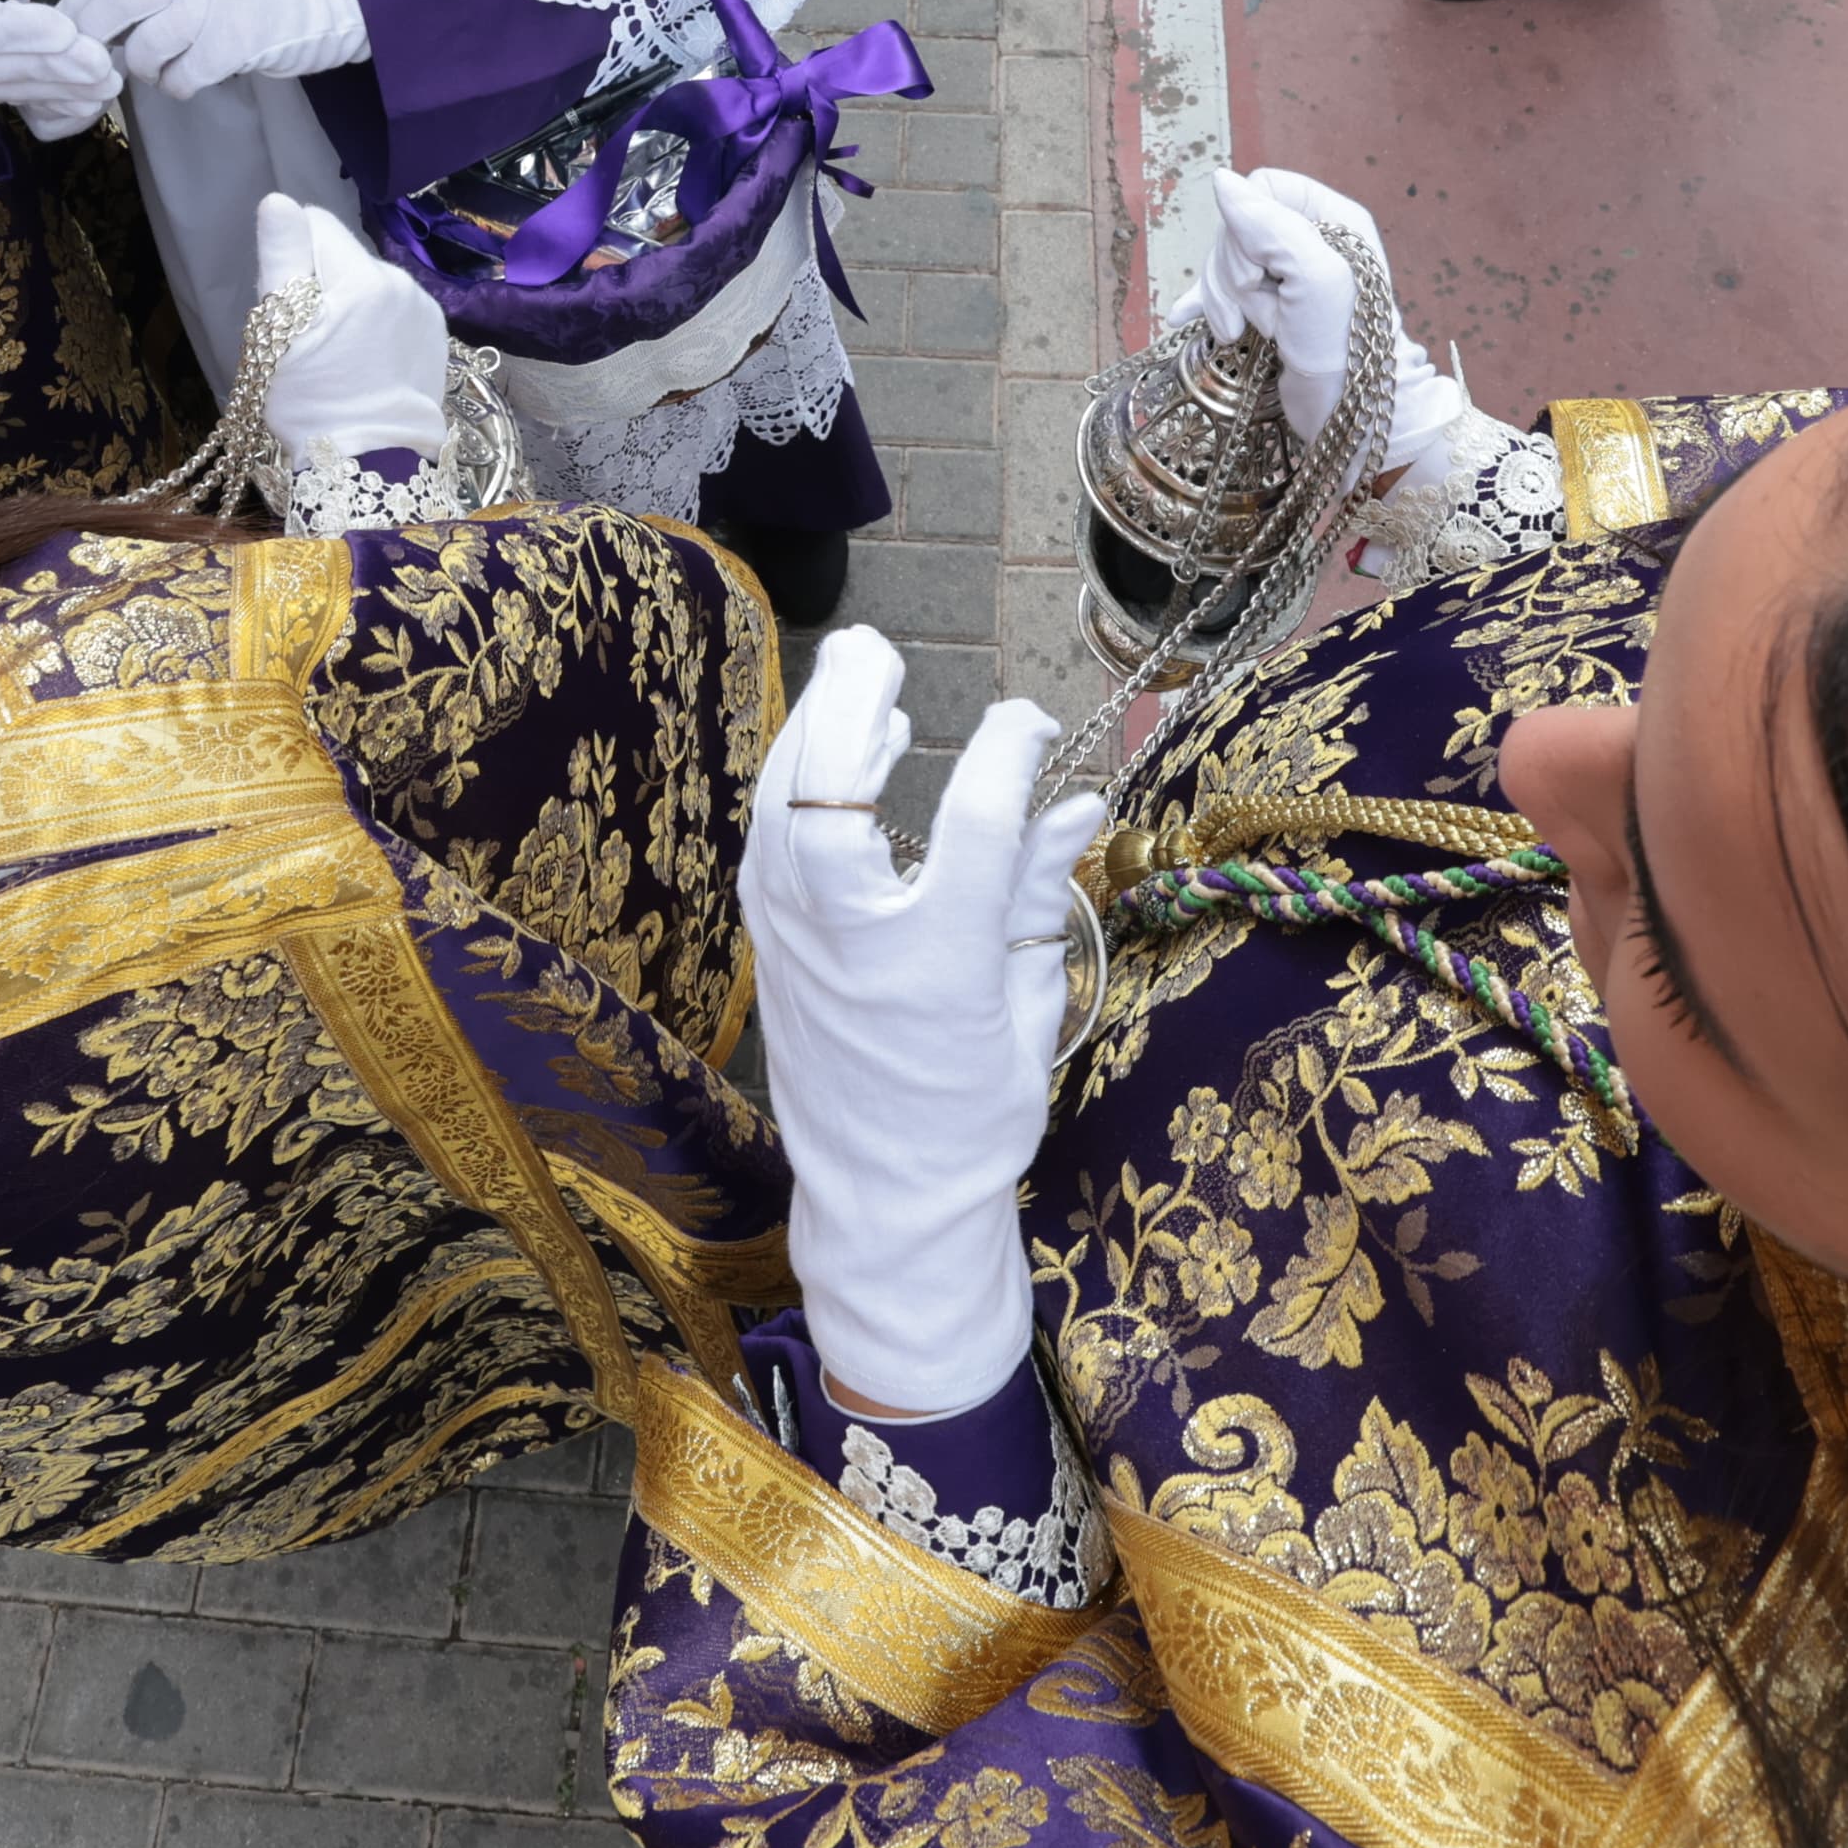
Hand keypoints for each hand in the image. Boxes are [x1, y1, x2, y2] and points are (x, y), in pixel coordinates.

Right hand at [0, 0, 121, 137]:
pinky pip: (6, 97)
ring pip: (10, 88)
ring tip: (106, 83)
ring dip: (61, 88)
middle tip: (104, 63)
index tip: (66, 29)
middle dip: (58, 67)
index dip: (23, 32)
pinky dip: (46, 99)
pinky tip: (84, 97)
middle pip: (3, 68)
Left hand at [61, 0, 375, 98]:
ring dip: (144, 69)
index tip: (63, 34)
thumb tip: (85, 16)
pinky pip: (180, 77)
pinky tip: (185, 79)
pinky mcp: (233, 42)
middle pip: (115, 6)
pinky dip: (175, 86)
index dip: (76, 10)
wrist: (314, 1)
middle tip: (92, 61)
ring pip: (145, 48)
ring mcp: (213, 2)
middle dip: (94, 41)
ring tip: (158, 68)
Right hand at [252, 193, 451, 503]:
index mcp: (362, 275)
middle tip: (306, 338)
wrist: (372, 461)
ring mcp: (424, 308)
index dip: (290, 255)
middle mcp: (401, 281)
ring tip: (336, 354)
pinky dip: (375, 322)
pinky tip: (365, 360)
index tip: (286, 303)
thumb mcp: (279, 330)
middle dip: (318, 280)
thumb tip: (279, 201)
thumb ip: (282, 257)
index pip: (315, 223)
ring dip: (347, 301)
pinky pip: (393, 307)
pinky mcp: (435, 333)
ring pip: (368, 281)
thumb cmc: (312, 401)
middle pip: (342, 254)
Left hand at [744, 632, 1108, 1416]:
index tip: (1030, 722)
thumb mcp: (1030, 1010)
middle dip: (850, 707)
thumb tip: (1080, 802)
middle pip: (830, 797)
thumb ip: (1038, 896)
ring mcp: (796, 946)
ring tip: (861, 675)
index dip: (1005, 754)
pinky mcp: (770, 950)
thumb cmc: (975, 1115)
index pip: (973, 824)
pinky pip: (768, 843)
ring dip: (815, 732)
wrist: (885, 1199)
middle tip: (880, 648)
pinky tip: (840, 753)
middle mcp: (853, 945)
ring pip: (781, 810)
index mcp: (939, 966)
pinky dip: (795, 783)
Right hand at [1168, 168, 1476, 483]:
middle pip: (1236, 227)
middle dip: (1235, 276)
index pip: (1262, 188)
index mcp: (1332, 217)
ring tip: (1245, 333)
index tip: (1259, 275)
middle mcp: (1309, 238)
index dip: (1246, 229)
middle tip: (1264, 315)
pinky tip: (1184, 318)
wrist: (1349, 417)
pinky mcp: (1268, 306)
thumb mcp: (1314, 278)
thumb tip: (1222, 181)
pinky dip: (1203, 304)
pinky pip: (1218, 289)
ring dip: (1225, 300)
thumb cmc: (1344, 350)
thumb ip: (1271, 225)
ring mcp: (1286, 275)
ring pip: (1223, 261)